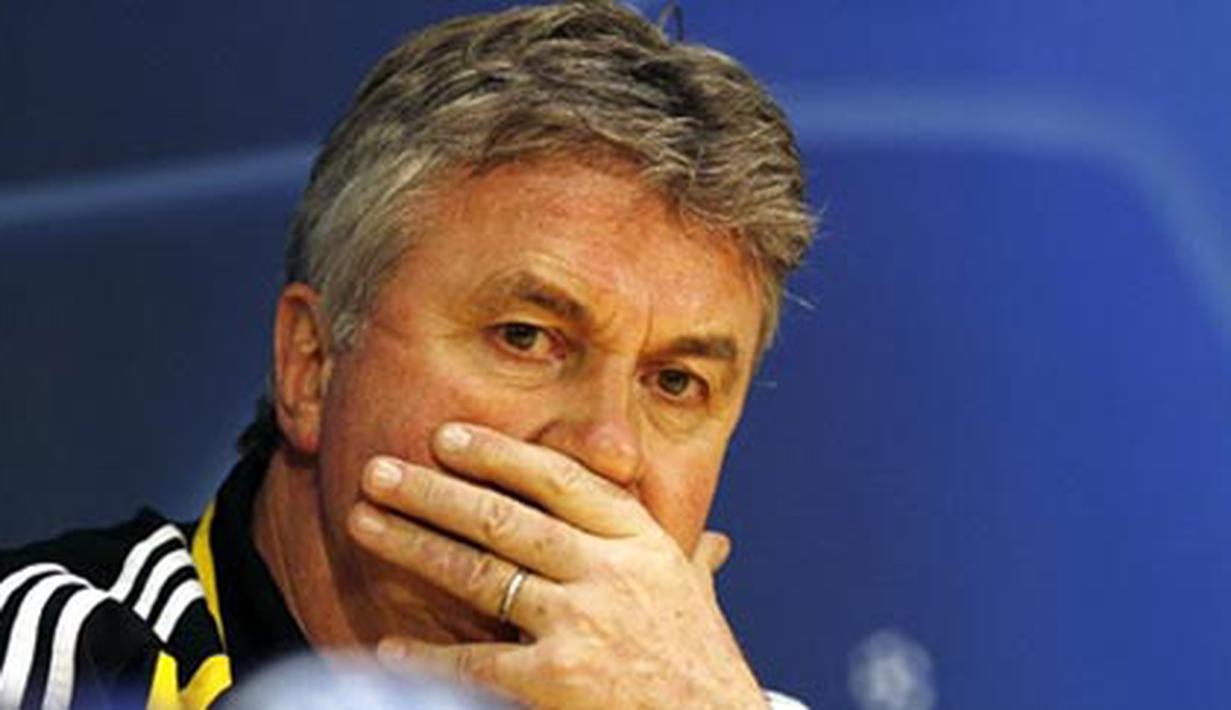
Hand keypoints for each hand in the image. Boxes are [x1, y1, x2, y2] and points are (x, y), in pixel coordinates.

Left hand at [347, 422, 766, 708]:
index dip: (499, 454)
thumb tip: (714, 541)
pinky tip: (389, 646)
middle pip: (503, 517)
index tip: (447, 436)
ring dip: (413, 544)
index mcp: (640, 541)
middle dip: (432, 491)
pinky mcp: (556, 680)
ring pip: (479, 572)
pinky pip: (475, 659)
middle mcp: (609, 572)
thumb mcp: (698, 601)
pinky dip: (427, 654)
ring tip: (363, 522)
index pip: (559, 480)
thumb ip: (692, 562)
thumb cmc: (702, 667)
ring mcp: (581, 624)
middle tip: (378, 470)